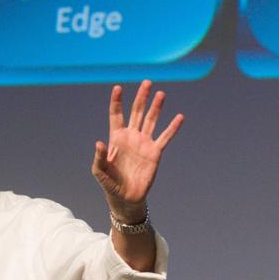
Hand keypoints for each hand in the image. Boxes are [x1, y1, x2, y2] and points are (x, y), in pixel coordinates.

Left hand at [91, 80, 183, 219]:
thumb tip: (99, 142)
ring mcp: (144, 143)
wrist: (126, 197)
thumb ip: (99, 157)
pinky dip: (172, 128)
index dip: (117, 102)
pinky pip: (165, 137)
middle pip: (137, 112)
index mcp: (116, 138)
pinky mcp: (155, 152)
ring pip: (151, 120)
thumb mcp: (99, 171)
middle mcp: (131, 136)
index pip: (116, 115)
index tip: (118, 88)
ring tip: (161, 94)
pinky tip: (179, 117)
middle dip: (141, 97)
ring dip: (156, 107)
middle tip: (147, 82)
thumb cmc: (110, 183)